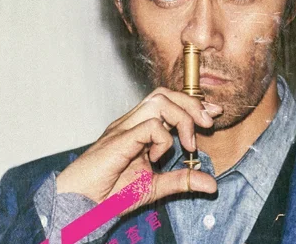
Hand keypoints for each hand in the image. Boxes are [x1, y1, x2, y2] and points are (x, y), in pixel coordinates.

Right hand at [56, 88, 222, 213]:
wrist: (82, 201)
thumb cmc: (109, 193)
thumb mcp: (154, 187)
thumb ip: (181, 181)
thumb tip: (210, 183)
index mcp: (136, 130)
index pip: (166, 102)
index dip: (191, 104)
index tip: (213, 114)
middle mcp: (130, 123)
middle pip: (163, 93)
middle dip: (192, 103)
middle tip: (209, 122)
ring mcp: (123, 128)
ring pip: (158, 101)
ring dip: (182, 118)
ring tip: (190, 142)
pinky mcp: (119, 138)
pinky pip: (151, 125)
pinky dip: (164, 140)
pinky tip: (158, 158)